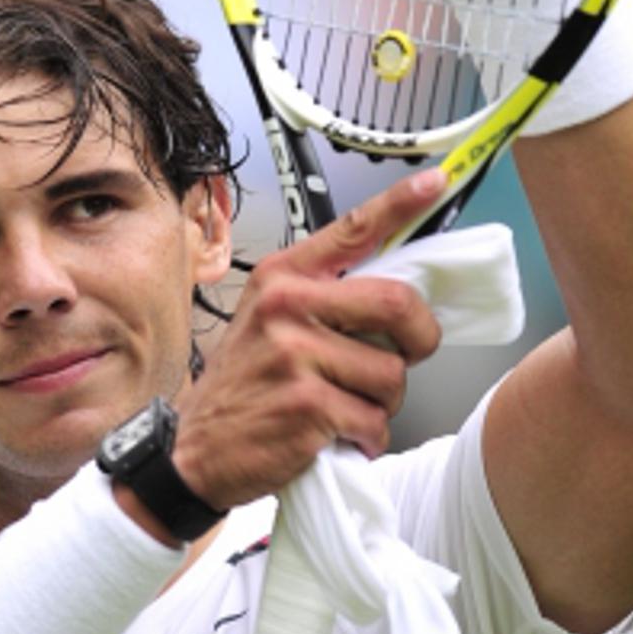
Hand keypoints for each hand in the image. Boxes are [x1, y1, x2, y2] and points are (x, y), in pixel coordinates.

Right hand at [172, 168, 448, 510]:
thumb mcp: (266, 322)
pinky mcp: (307, 406)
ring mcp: (295, 356)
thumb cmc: (242, 387)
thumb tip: (399, 294)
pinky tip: (334, 437)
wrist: (194, 451)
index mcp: (282, 278)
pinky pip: (374, 420)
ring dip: (382, 403)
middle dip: (419, 340)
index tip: (438, 182)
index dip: (401, 204)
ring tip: (343, 408)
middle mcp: (287, 307)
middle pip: (398, 305)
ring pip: (393, 374)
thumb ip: (322, 300)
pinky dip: (365, 437)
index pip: (352, 230)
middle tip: (406, 357)